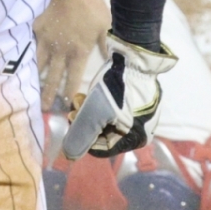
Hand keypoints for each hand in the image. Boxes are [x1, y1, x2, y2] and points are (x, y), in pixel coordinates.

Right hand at [34, 0, 110, 108]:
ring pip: (39, 65)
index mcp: (79, 52)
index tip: (66, 103)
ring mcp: (46, 42)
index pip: (74, 77)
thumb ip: (106, 43)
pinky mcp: (36, 31)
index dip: (70, 92)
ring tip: (30, 90)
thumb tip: (111, 58)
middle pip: (53, 77)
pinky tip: (21, 64)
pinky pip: (31, 46)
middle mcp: (61, 52)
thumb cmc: (89, 4)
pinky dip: (27, 56)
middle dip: (49, 94)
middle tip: (44, 107)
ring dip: (36, 79)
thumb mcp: (105, 24)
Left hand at [62, 33, 177, 159]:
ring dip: (88, 112)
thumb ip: (81, 135)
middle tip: (73, 109)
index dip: (83, 137)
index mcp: (136, 139)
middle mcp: (140, 130)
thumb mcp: (94, 112)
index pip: (101, 149)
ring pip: (105, 120)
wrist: (134, 54)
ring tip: (79, 98)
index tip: (72, 121)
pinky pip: (111, 109)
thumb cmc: (116, 87)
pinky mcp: (135, 100)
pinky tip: (87, 94)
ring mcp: (139, 114)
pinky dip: (97, 104)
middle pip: (104, 135)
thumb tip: (69, 155)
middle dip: (85, 122)